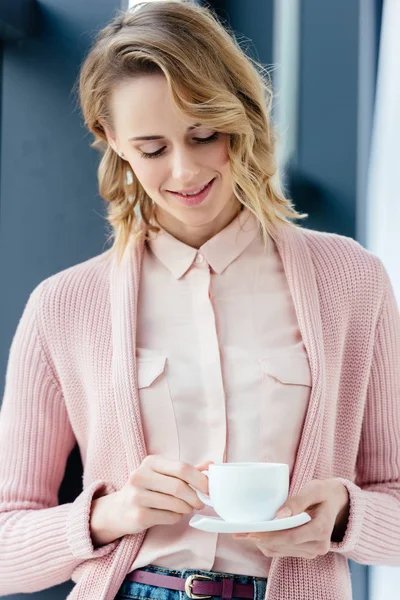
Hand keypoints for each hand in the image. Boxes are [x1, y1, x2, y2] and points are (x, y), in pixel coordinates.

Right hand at [90, 455, 213, 546]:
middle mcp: (140, 476)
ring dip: (186, 508)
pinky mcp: (138, 515)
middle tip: (200, 503)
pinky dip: (177, 517)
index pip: (182, 468)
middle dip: (195, 497)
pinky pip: (169, 517)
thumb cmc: (147, 489)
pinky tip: (173, 514)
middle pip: (179, 487)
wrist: (119, 510)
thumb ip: (186, 470)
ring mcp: (137, 496)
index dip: (200, 479)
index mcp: (150, 462)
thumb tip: (211, 464)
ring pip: (176, 504)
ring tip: (185, 508)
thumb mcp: (163, 474)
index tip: (209, 488)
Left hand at [232, 479, 349, 558]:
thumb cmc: (323, 493)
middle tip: (240, 531)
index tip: (251, 531)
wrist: (335, 502)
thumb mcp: (314, 489)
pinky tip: (256, 535)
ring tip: (243, 532)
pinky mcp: (304, 551)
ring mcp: (312, 551)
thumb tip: (280, 514)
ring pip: (280, 551)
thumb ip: (298, 501)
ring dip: (261, 542)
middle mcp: (318, 546)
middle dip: (261, 538)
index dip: (270, 535)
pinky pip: (282, 551)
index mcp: (321, 530)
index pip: (291, 536)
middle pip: (283, 545)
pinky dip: (268, 544)